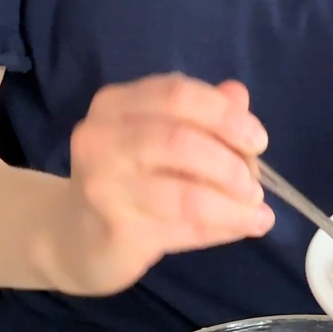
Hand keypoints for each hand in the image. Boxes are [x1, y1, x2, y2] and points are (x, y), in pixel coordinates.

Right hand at [41, 74, 273, 296]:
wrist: (75, 238)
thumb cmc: (128, 181)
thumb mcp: (162, 141)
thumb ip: (200, 118)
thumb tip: (238, 96)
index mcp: (115, 104)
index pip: (177, 93)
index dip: (225, 114)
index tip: (257, 140)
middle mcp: (100, 138)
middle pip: (180, 140)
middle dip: (230, 162)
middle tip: (255, 183)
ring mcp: (103, 186)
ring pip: (185, 193)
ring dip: (232, 203)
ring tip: (256, 210)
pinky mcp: (114, 228)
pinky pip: (181, 226)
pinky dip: (221, 226)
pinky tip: (244, 227)